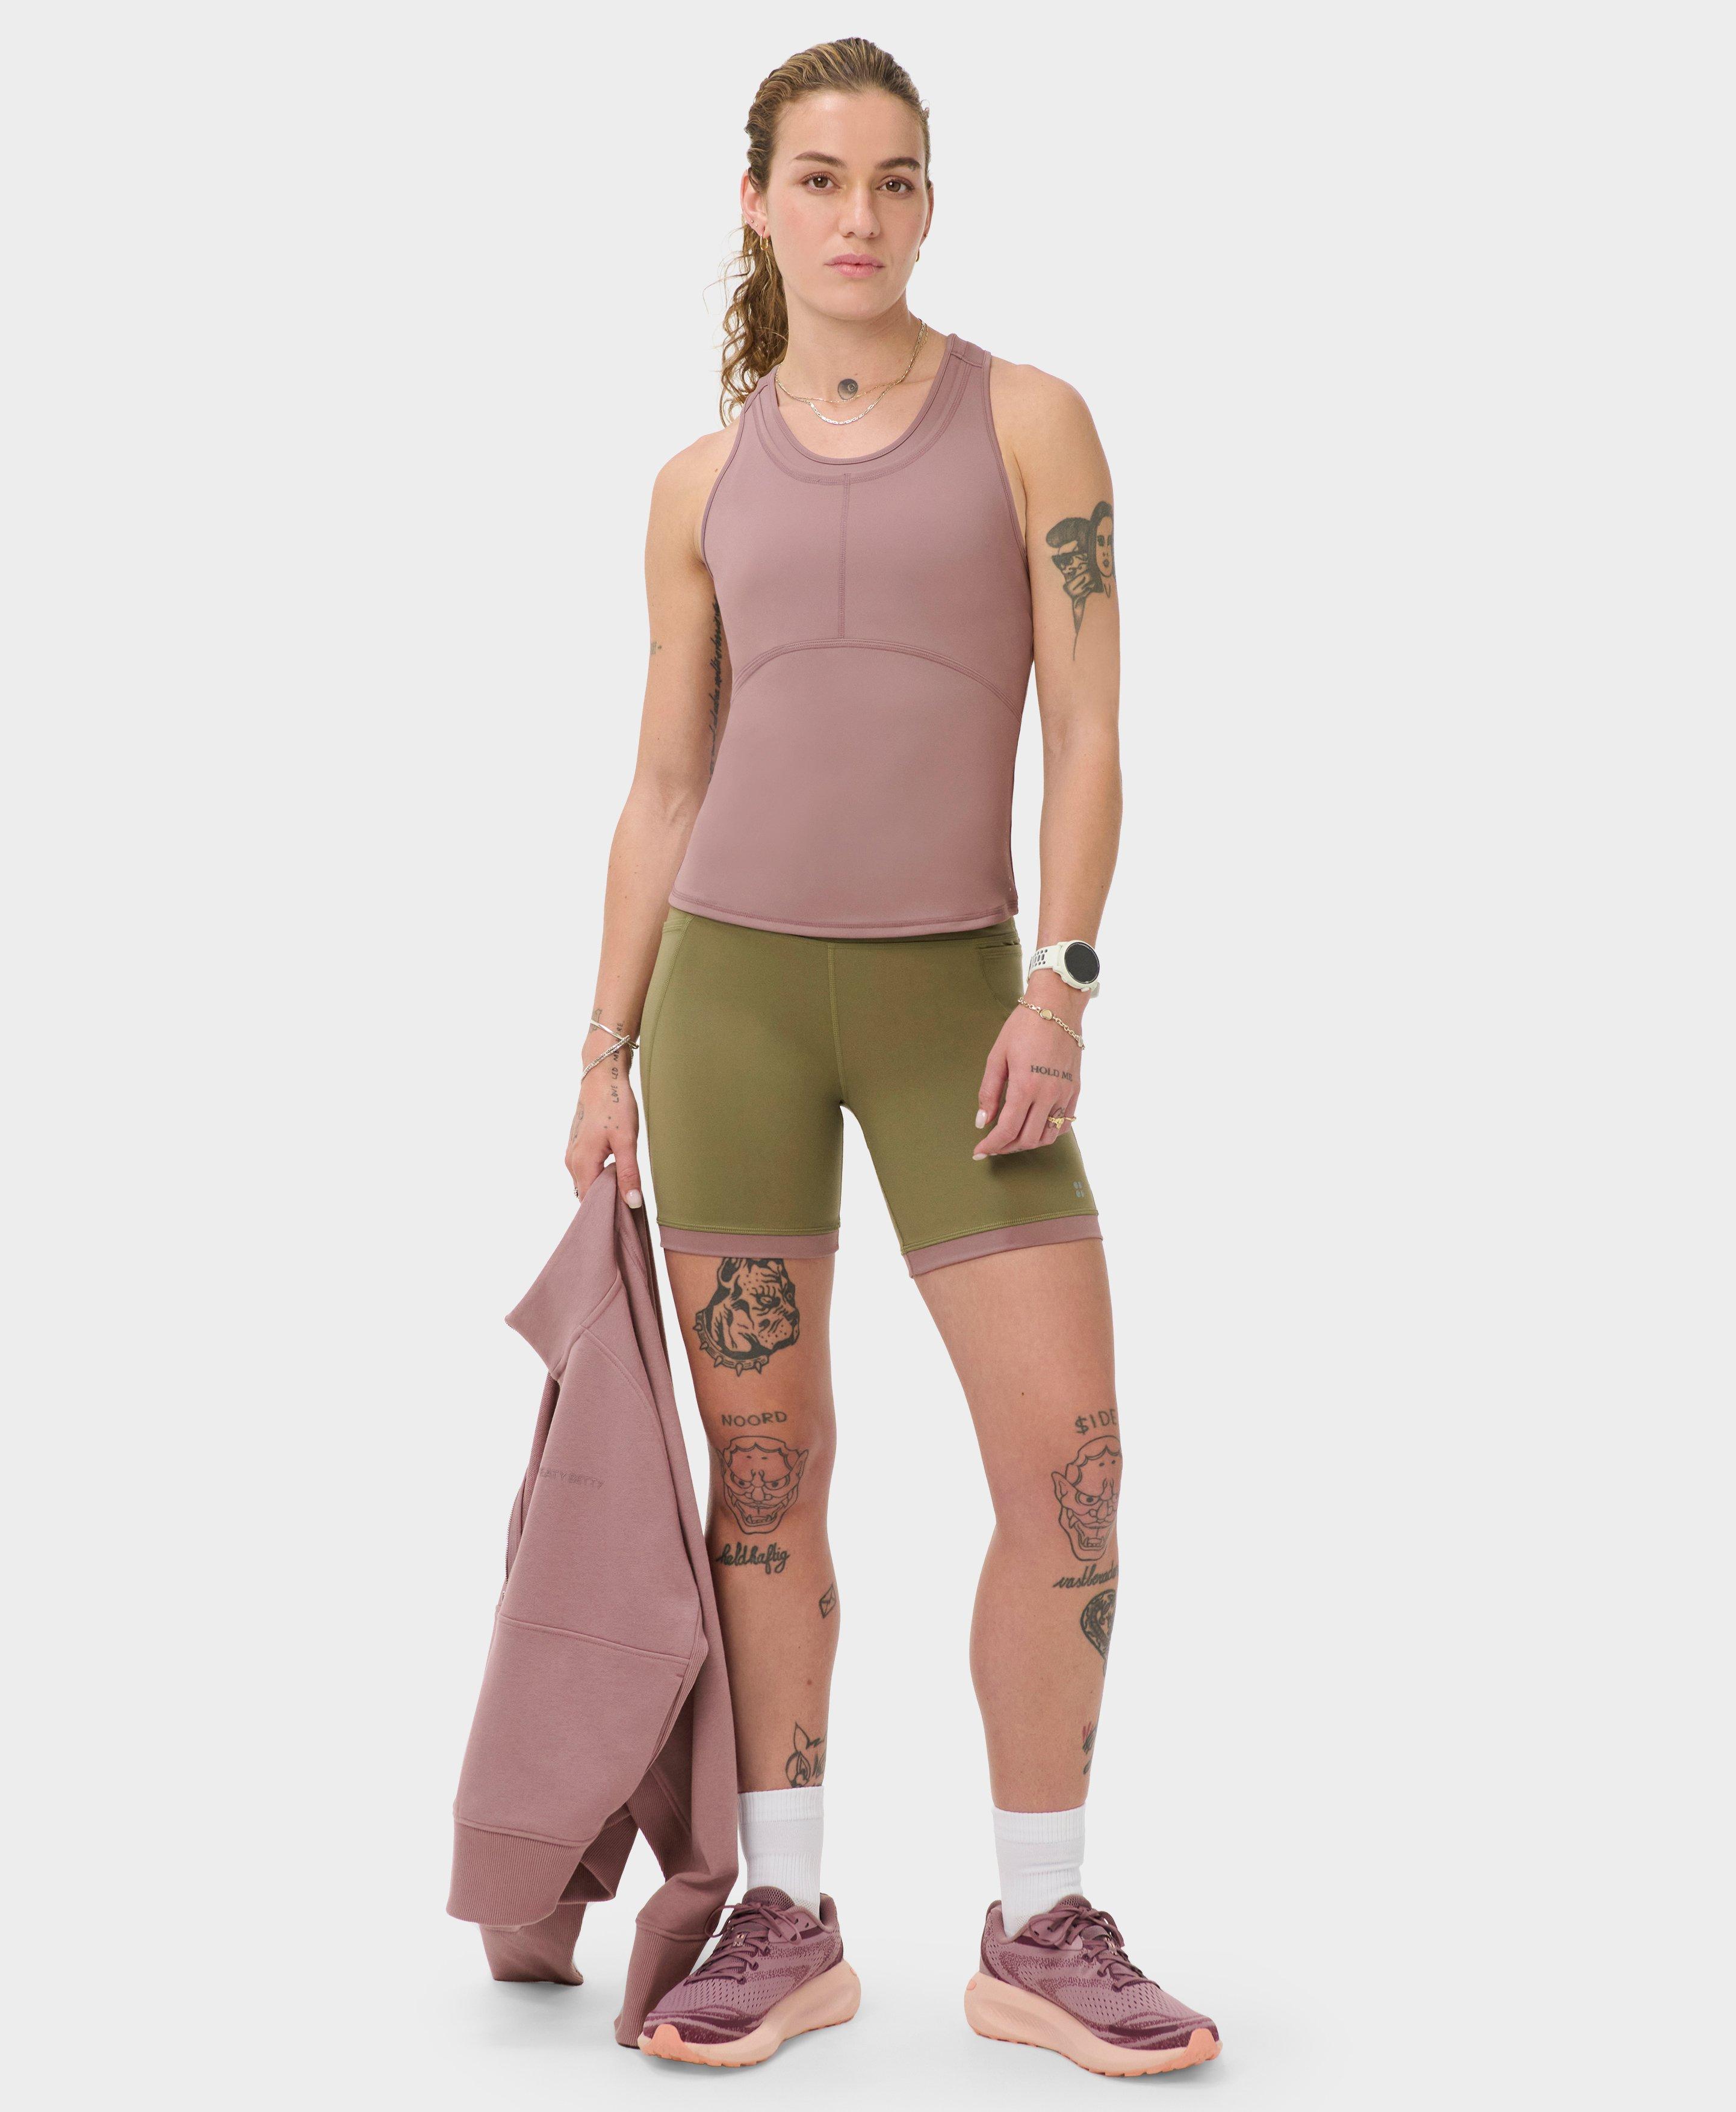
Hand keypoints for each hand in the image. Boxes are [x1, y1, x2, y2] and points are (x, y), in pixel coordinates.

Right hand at [565, 1026, 643, 1205]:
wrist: (601, 1077)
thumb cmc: (615, 1105)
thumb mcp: (627, 1141)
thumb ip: (628, 1174)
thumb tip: (632, 1203)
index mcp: (582, 1164)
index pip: (589, 1203)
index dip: (607, 1213)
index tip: (625, 1221)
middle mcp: (572, 1162)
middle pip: (587, 1195)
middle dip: (607, 1204)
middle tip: (631, 1210)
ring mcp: (572, 1154)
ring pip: (587, 1183)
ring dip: (604, 1190)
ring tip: (628, 1193)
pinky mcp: (577, 1147)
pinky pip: (587, 1172)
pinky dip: (601, 1178)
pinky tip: (618, 1175)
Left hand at [973, 988, 1082, 1156]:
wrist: (1057, 1006)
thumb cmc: (1023, 1026)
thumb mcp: (997, 1056)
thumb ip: (989, 1092)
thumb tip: (982, 1121)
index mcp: (1026, 1087)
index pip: (1007, 1130)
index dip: (991, 1145)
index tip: (979, 1152)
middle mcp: (1048, 1095)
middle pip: (1028, 1139)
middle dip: (1007, 1147)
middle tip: (993, 1145)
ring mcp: (1065, 1093)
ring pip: (1049, 1136)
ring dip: (1029, 1143)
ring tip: (1013, 1138)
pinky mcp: (1075, 1089)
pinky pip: (1065, 1122)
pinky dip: (1049, 1132)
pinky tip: (1036, 1125)